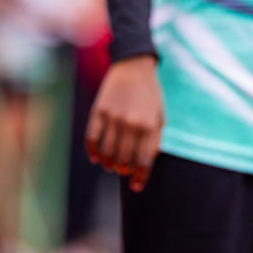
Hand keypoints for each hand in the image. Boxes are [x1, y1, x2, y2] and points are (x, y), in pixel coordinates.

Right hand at [85, 55, 163, 191]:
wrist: (133, 66)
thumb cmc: (149, 94)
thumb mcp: (160, 115)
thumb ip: (155, 139)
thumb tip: (147, 163)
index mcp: (150, 125)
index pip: (144, 160)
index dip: (140, 177)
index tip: (136, 187)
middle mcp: (132, 123)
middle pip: (124, 159)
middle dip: (123, 170)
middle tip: (122, 171)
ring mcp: (114, 117)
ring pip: (107, 151)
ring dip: (108, 163)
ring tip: (109, 166)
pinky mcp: (99, 111)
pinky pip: (92, 137)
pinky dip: (92, 150)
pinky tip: (95, 157)